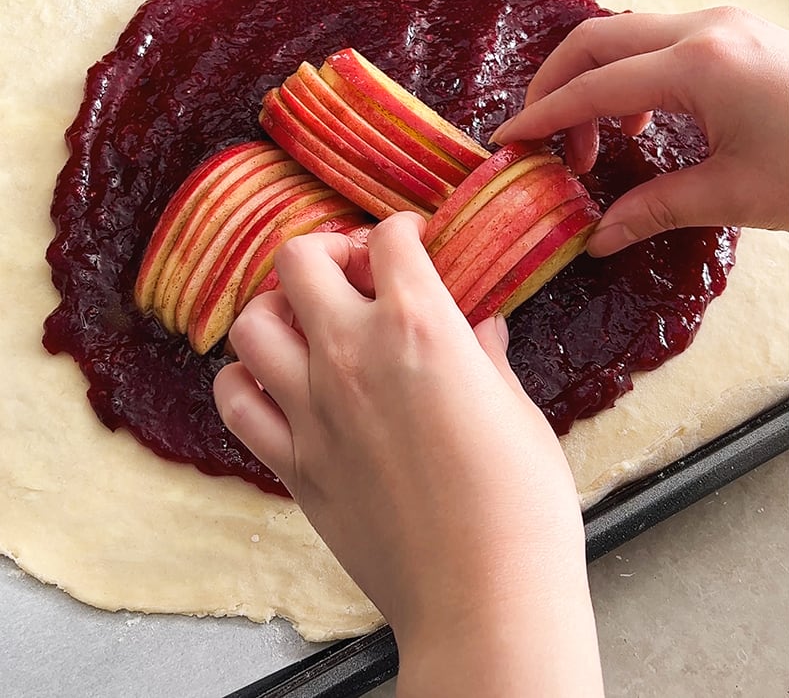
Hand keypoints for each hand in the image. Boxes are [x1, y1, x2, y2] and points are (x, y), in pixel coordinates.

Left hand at [212, 213, 601, 696]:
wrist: (482, 590)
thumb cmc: (521, 504)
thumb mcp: (518, 412)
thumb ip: (487, 359)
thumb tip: (481, 329)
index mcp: (422, 327)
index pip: (390, 240)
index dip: (404, 231)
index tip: (415, 242)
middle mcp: (352, 355)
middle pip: (300, 260)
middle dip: (328, 253)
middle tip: (357, 273)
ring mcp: (311, 410)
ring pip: (252, 322)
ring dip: (279, 310)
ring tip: (311, 325)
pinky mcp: (292, 464)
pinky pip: (236, 400)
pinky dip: (247, 381)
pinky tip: (280, 385)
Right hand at [492, 7, 788, 255]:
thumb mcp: (730, 195)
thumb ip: (653, 208)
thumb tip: (597, 237)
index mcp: (700, 64)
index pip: (597, 85)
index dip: (545, 114)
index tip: (508, 140)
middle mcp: (706, 27)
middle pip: (598, 39)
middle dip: (558, 84)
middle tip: (540, 140)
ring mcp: (724, 23)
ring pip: (627, 35)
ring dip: (596, 82)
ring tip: (590, 148)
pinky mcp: (736, 32)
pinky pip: (661, 41)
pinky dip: (632, 76)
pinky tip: (638, 125)